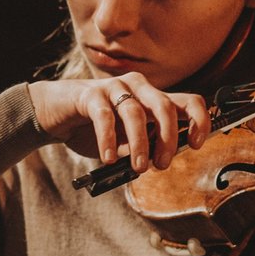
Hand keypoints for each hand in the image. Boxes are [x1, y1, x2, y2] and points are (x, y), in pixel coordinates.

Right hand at [27, 74, 211, 172]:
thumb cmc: (93, 127)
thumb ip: (141, 146)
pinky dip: (109, 140)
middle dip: (168, 139)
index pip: (188, 102)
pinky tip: (109, 157)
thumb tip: (155, 160)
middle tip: (162, 164)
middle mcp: (138, 88)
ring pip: (135, 113)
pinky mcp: (90, 93)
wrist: (54, 114)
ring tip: (137, 168)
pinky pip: (104, 116)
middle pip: (165, 107)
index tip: (197, 144)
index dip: (199, 121)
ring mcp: (114, 87)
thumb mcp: (124, 141)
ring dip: (140, 144)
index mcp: (152, 98)